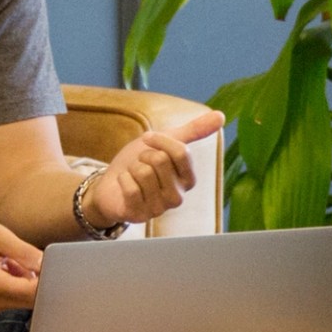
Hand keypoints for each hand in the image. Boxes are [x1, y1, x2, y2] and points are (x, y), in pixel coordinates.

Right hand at [0, 217, 46, 314]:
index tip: (57, 268)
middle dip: (40, 280)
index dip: (50, 282)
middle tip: (29, 257)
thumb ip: (24, 252)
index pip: (32, 293)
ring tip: (11, 260)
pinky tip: (8, 267)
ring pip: (26, 299)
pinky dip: (20, 283)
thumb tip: (47, 264)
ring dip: (28, 281)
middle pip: (32, 300)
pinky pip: (18, 297)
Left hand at [85, 108, 224, 230]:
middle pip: (161, 160)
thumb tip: (221, 116)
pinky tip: (124, 185)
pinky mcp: (139, 215)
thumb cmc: (140, 163)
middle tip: (140, 163)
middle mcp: (178, 197)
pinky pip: (130, 187)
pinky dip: (122, 179)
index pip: (182, 152)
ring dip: (132, 168)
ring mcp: (159, 208)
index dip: (160, 139)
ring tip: (132, 175)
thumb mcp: (165, 142)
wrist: (110, 184)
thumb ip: (193, 131)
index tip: (148, 139)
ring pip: (144, 172)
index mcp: (188, 179)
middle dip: (143, 155)